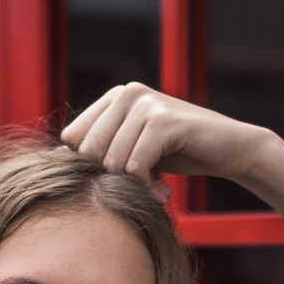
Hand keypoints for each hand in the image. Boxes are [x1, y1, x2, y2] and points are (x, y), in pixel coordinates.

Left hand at [61, 82, 267, 202]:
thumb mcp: (134, 149)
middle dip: (110, 179)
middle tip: (140, 189)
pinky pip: (134, 166)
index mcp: (115, 97)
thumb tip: (53, 158)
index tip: (119, 179)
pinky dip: (146, 186)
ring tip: (155, 189)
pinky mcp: (163, 121)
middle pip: (88, 151)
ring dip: (132, 186)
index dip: (90, 167)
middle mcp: (127, 93)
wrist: (230, 150)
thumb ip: (101, 150)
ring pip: (111, 161)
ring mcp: (145, 103)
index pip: (72, 138)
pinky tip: (163, 188)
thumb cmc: (179, 153)